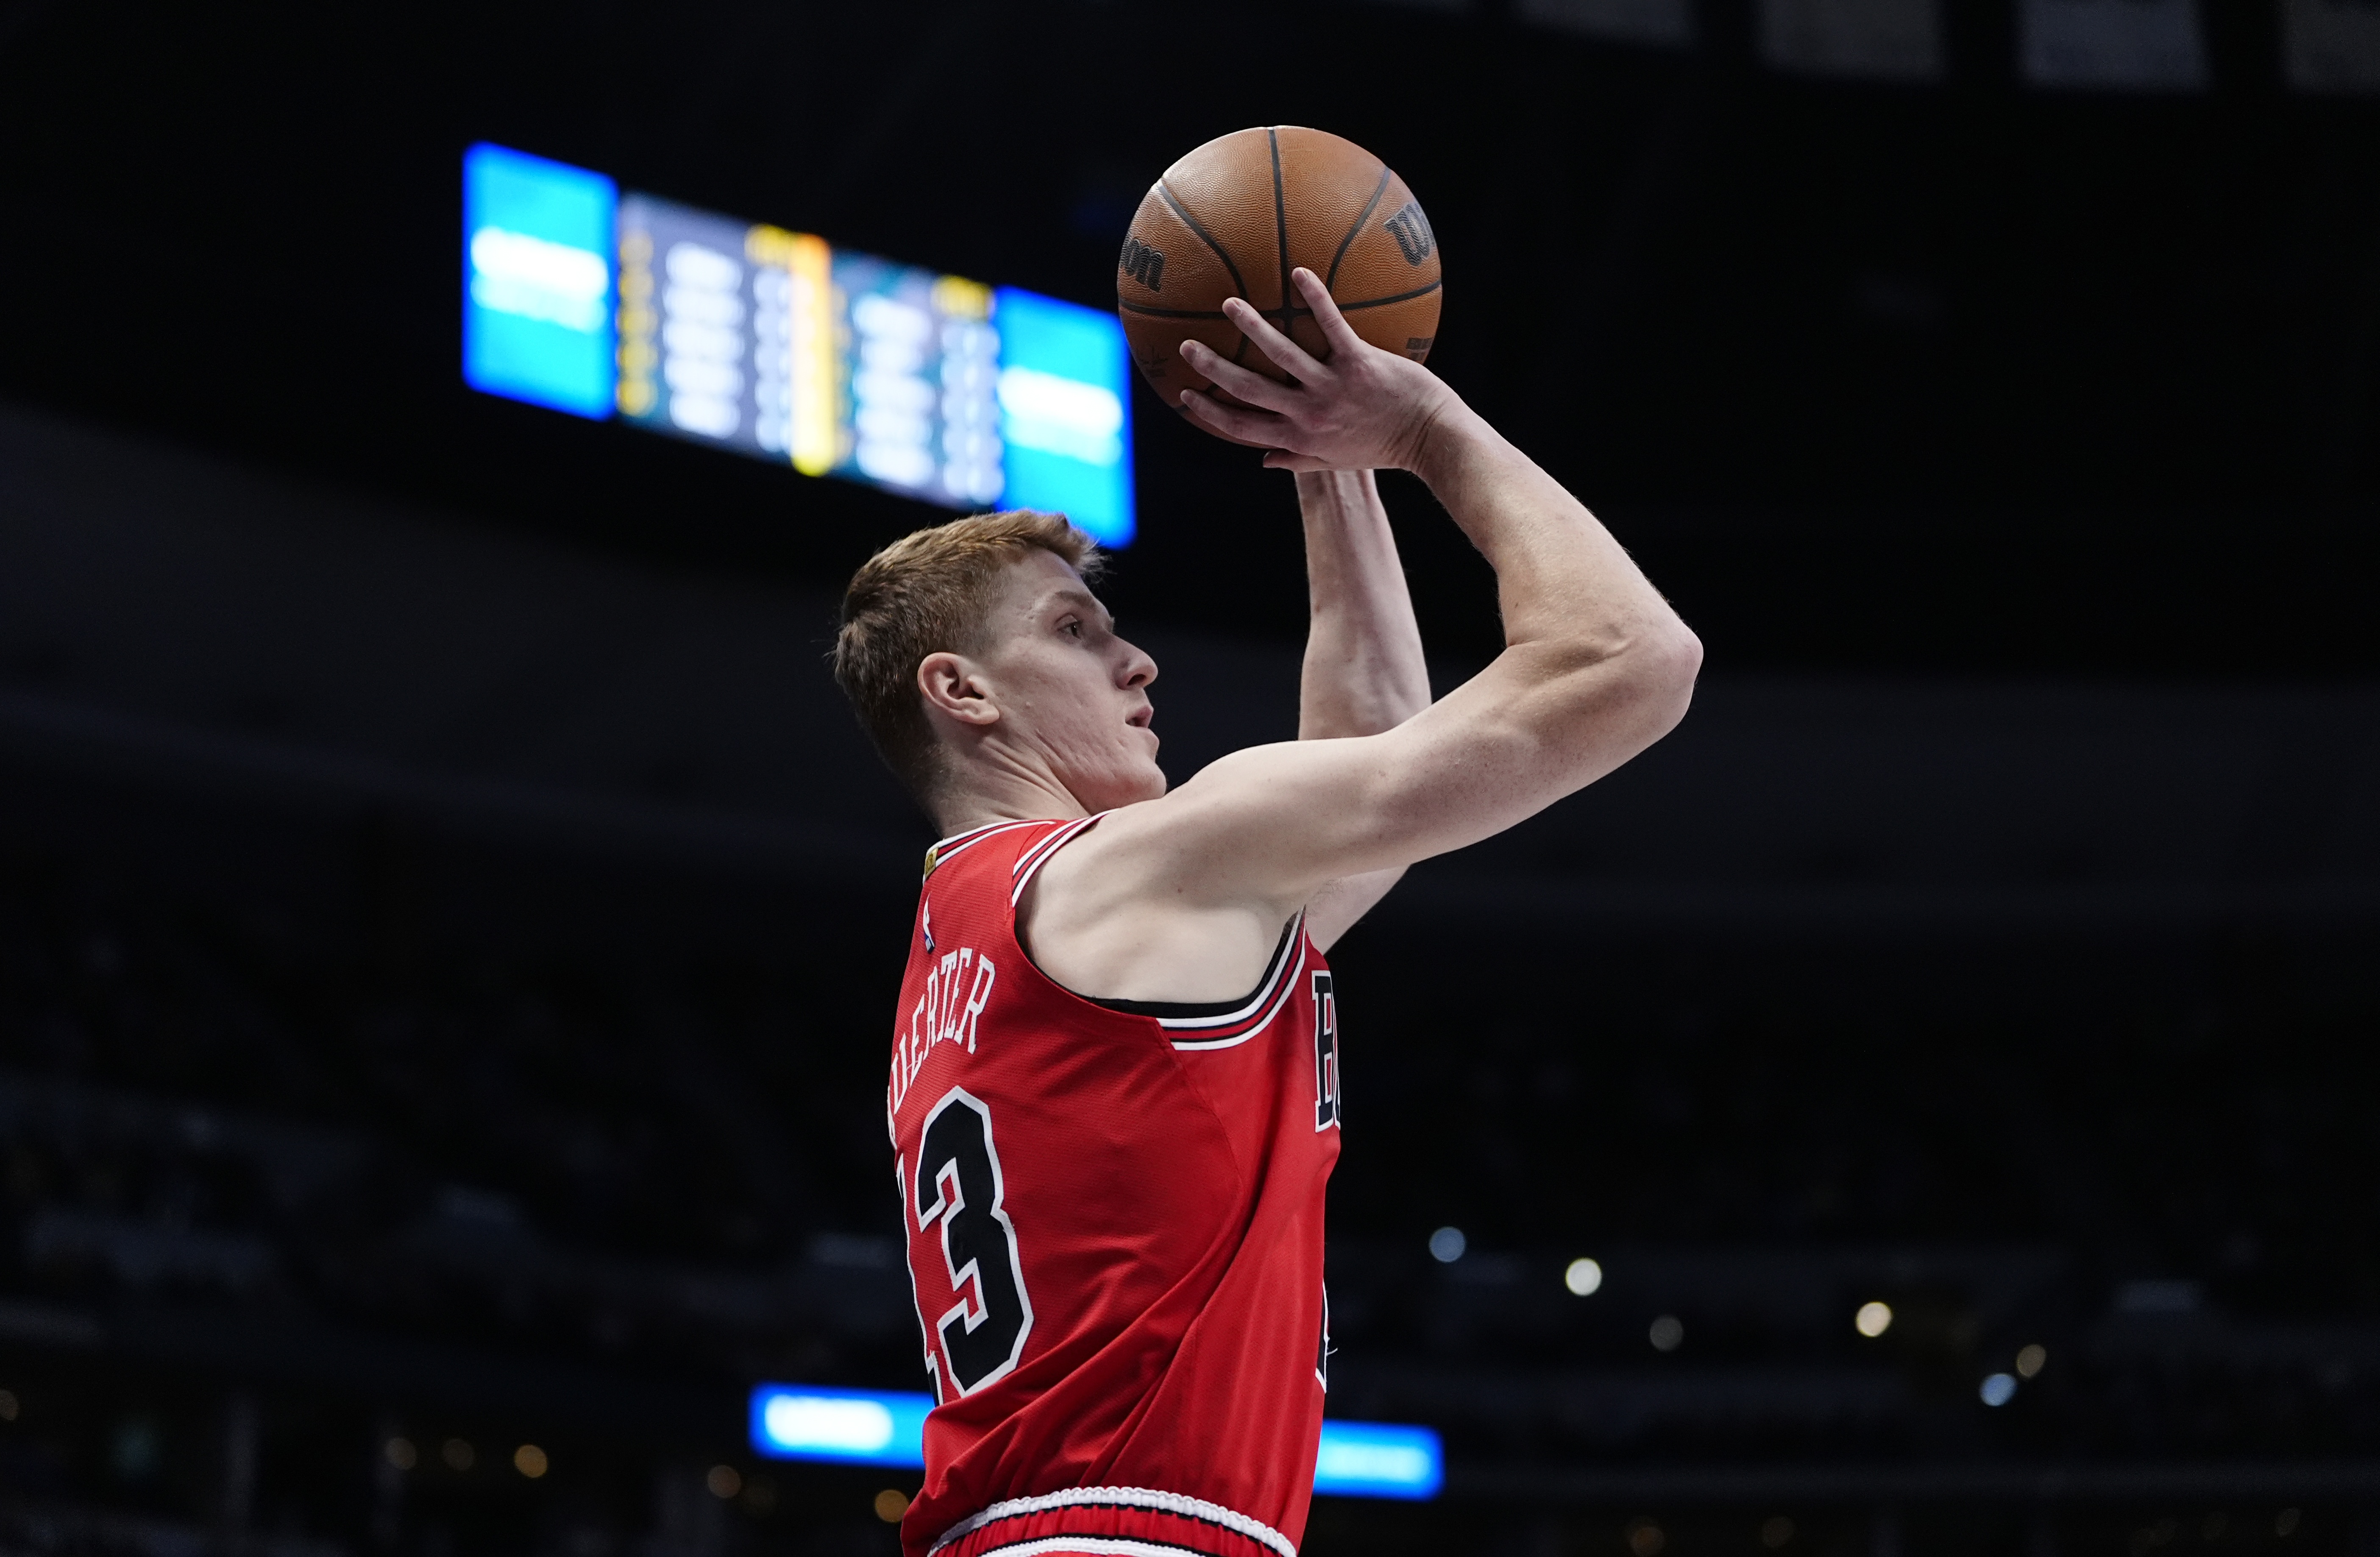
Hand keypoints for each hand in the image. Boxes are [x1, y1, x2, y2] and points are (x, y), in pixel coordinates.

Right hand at [1176, 268, 1460, 473]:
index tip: (1185, 395)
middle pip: (1250, 390)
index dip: (1211, 413)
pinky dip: (1316, 299)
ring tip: (1230, 304)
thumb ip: (1298, 460)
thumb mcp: (1337, 462)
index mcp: (1300, 436)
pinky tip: (1299, 273)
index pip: (1242, 428)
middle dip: (1215, 369)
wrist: (1432, 439)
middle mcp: (1310, 413)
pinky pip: (1332, 326)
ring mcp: (1334, 388)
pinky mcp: (1361, 363)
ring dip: (1253, 329)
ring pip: (1283, 355)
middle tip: (1188, 346)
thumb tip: (1263, 461)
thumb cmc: (1385, 448)